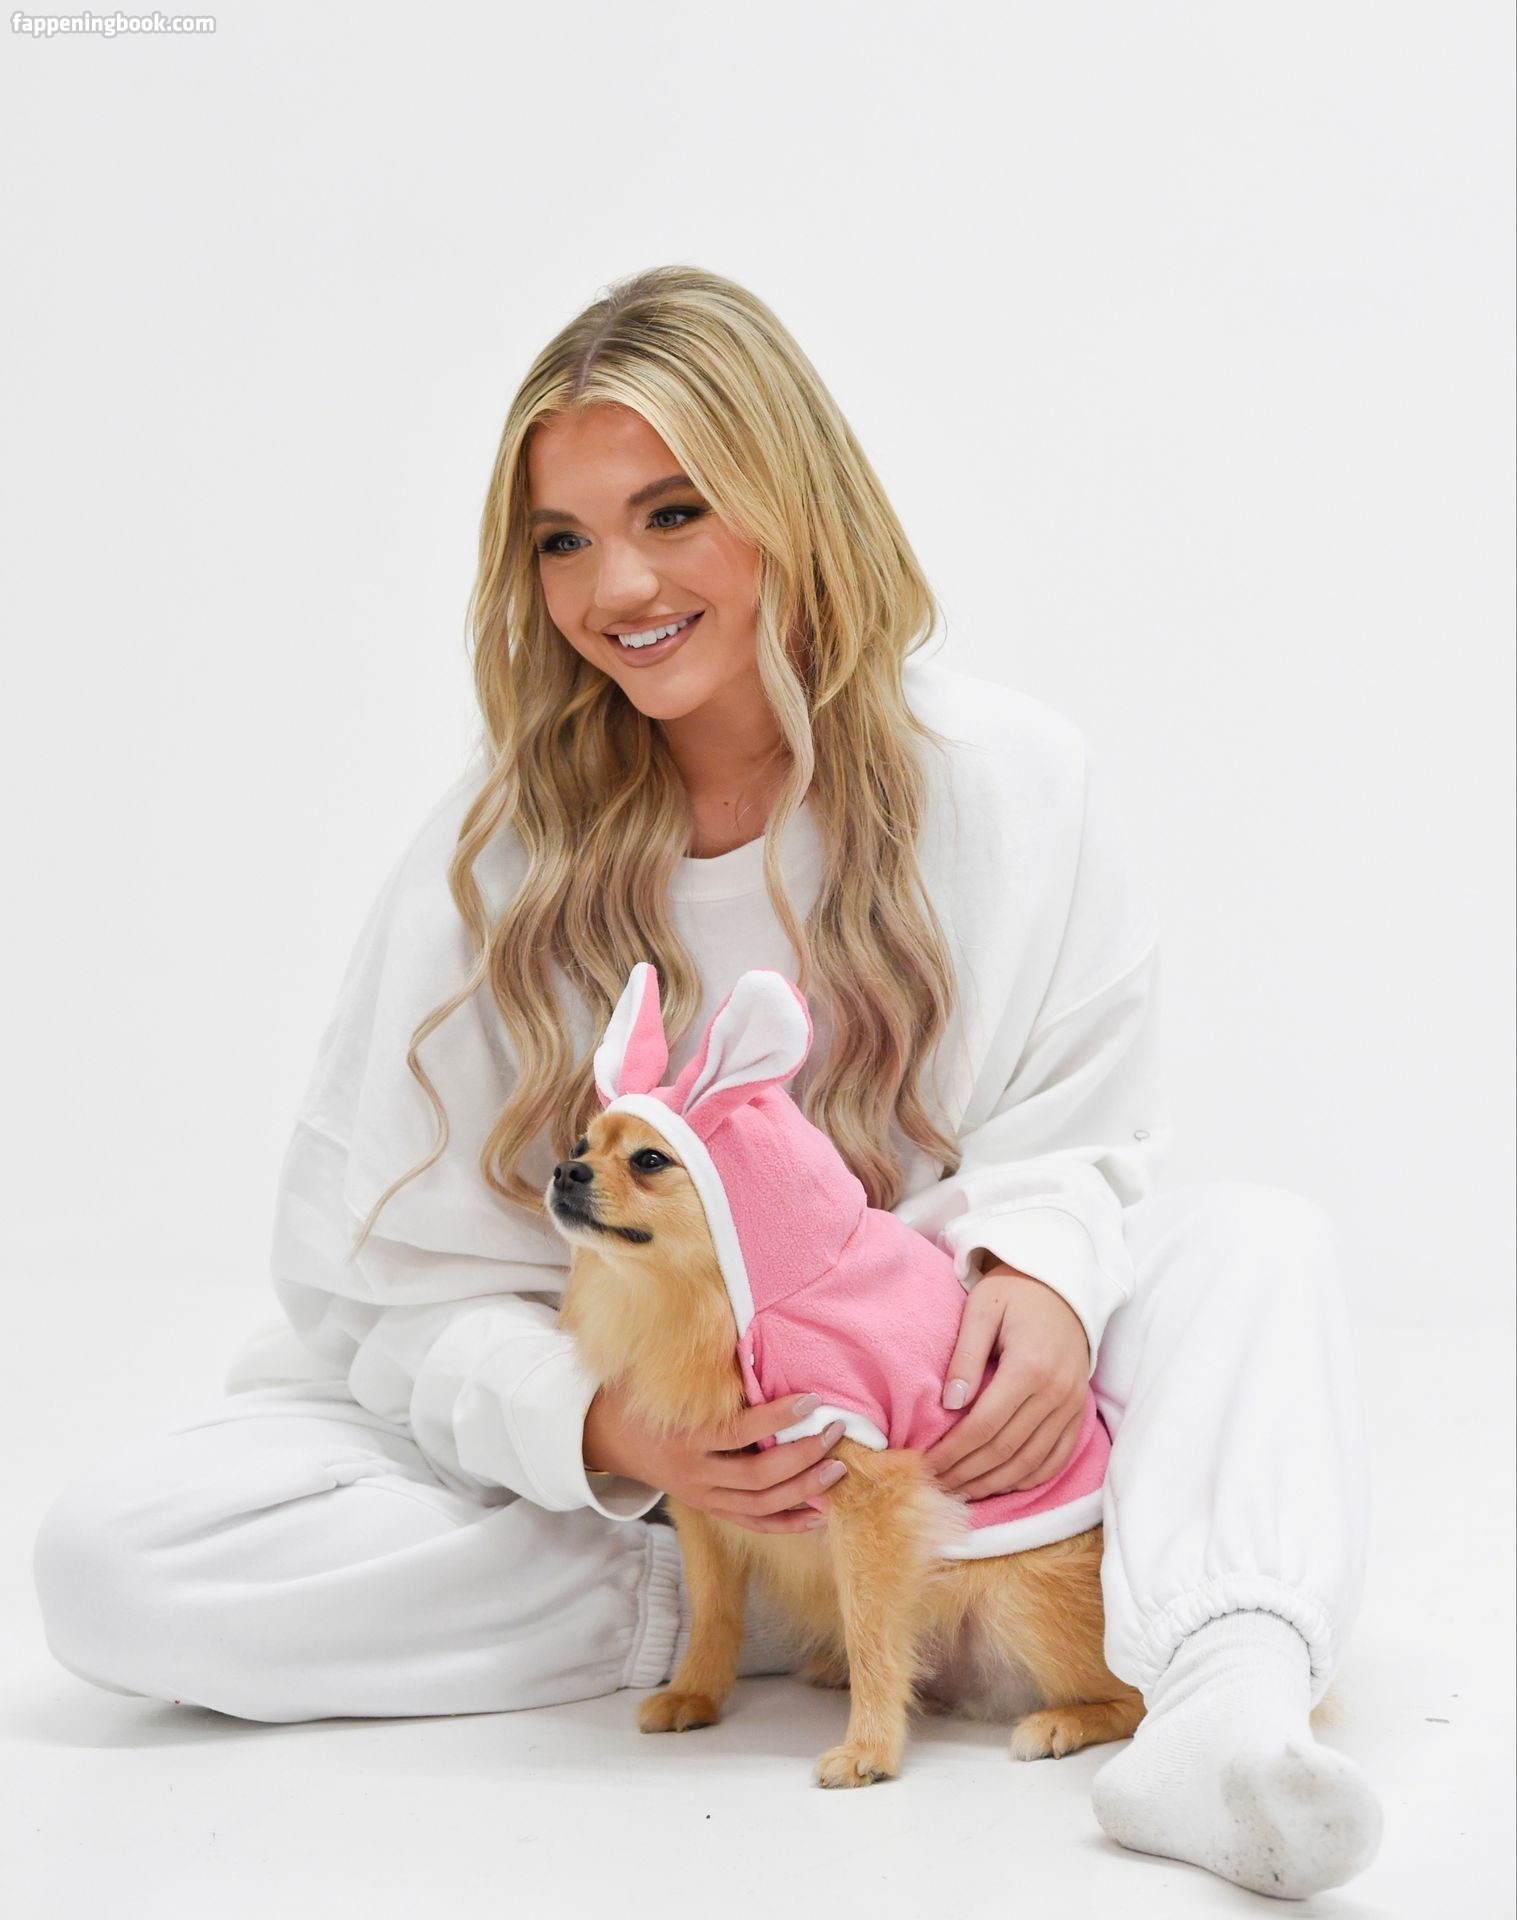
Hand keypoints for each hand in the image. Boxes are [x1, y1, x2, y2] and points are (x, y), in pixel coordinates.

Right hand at [583, 1379, 849, 1534]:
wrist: (606, 1437)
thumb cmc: (640, 1396)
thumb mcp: (660, 1378)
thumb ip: (701, 1365)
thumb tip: (750, 1328)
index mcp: (683, 1437)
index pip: (739, 1432)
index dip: (778, 1418)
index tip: (814, 1399)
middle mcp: (693, 1473)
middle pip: (757, 1477)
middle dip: (803, 1456)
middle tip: (836, 1431)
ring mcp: (701, 1496)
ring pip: (760, 1505)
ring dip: (804, 1490)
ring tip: (838, 1469)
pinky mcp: (709, 1508)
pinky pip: (752, 1523)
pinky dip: (787, 1523)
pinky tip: (820, 1514)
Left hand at [922, 1263, 1090, 1498]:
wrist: (1063, 1286)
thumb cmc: (1015, 1292)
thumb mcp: (981, 1309)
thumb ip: (964, 1356)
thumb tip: (950, 1404)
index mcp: (1029, 1367)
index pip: (985, 1425)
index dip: (954, 1451)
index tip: (927, 1464)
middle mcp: (1055, 1392)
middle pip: (1006, 1450)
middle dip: (967, 1474)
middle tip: (937, 1486)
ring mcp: (1071, 1405)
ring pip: (1031, 1462)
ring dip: (995, 1484)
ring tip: (963, 1492)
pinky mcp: (1078, 1412)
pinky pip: (1056, 1458)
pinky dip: (1029, 1478)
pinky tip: (1002, 1484)